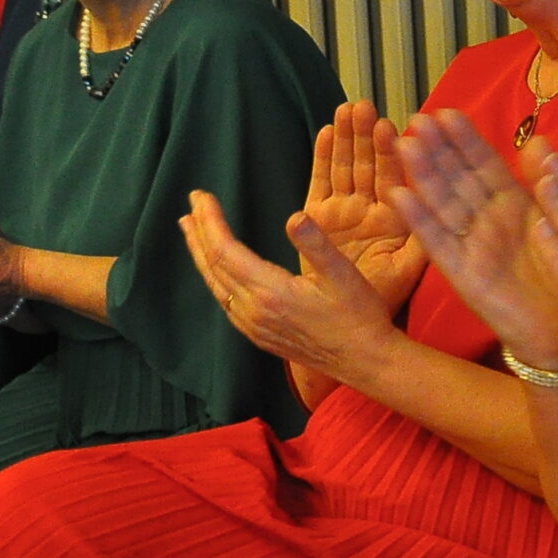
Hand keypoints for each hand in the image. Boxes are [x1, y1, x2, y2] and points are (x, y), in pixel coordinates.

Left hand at [180, 188, 395, 377]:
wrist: (365, 361)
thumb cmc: (358, 317)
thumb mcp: (344, 275)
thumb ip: (316, 244)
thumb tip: (295, 217)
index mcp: (270, 292)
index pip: (225, 250)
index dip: (210, 221)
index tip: (202, 197)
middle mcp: (254, 311)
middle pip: (213, 265)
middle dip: (199, 232)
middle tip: (192, 205)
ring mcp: (254, 326)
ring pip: (215, 284)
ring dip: (201, 255)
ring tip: (192, 231)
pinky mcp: (259, 336)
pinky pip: (225, 302)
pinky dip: (214, 278)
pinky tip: (217, 271)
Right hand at [301, 100, 426, 307]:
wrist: (351, 326)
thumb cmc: (385, 298)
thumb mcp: (410, 268)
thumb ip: (422, 239)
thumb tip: (441, 207)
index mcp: (397, 218)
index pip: (396, 177)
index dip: (394, 150)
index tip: (393, 122)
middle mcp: (371, 209)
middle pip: (369, 163)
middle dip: (366, 134)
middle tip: (364, 105)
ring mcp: (345, 211)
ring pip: (347, 166)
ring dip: (347, 138)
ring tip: (346, 109)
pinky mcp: (320, 217)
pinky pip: (321, 182)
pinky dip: (323, 159)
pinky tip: (326, 134)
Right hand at [389, 111, 557, 366]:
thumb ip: (544, 182)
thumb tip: (540, 139)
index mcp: (511, 206)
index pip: (484, 165)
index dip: (466, 140)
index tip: (447, 112)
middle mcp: (486, 222)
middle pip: (457, 179)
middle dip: (438, 149)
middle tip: (417, 118)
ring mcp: (472, 246)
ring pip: (443, 204)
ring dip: (423, 175)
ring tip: (404, 145)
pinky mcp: (463, 275)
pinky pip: (438, 244)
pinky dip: (419, 220)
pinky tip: (400, 196)